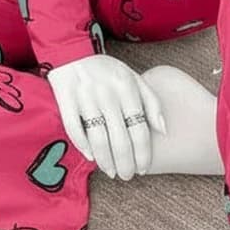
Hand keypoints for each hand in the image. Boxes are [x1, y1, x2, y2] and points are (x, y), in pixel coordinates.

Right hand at [46, 54, 167, 179]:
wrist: (73, 53)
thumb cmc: (107, 70)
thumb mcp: (134, 78)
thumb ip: (151, 101)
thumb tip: (163, 130)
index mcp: (127, 88)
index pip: (139, 129)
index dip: (143, 153)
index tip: (144, 168)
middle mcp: (107, 93)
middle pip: (120, 139)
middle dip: (126, 163)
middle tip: (127, 176)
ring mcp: (85, 97)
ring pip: (98, 139)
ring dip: (106, 161)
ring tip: (111, 172)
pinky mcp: (66, 100)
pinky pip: (74, 130)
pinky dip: (83, 147)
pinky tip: (91, 157)